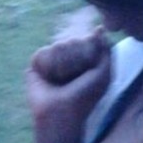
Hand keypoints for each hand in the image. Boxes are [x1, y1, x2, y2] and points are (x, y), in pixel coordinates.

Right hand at [27, 28, 111, 142]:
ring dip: (63, 61)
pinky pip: (42, 53)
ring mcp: (50, 62)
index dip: (88, 48)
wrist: (61, 113)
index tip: (88, 64)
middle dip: (76, 55)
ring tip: (62, 78)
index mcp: (83, 61)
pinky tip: (50, 77)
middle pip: (71, 40)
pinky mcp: (35, 67)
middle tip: (74, 75)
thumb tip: (99, 29)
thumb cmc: (85, 98)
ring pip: (57, 45)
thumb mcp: (104, 74)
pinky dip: (48, 64)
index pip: (85, 40)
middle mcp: (66, 60)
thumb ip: (107, 51)